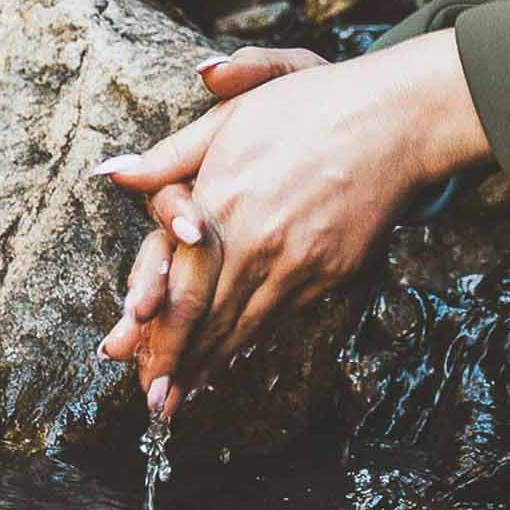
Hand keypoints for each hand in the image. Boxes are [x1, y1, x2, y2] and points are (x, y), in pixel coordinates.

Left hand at [92, 37, 482, 421]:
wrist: (395, 120)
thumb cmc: (311, 108)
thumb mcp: (233, 117)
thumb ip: (171, 156)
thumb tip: (114, 175)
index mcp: (224, 201)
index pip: (177, 285)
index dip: (152, 330)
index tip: (128, 357)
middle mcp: (259, 243)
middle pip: (206, 319)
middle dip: (174, 364)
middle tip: (154, 401)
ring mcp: (299, 263)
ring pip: (244, 327)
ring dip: (209, 363)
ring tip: (184, 395)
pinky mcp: (332, 273)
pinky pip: (280, 316)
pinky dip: (250, 342)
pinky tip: (233, 356)